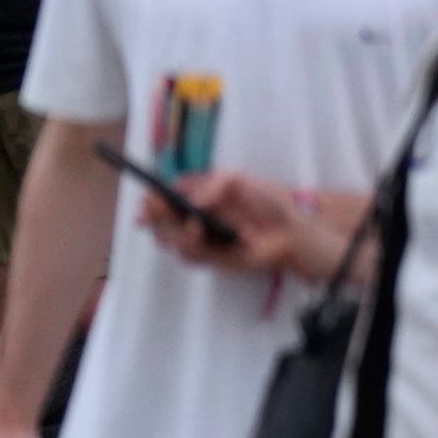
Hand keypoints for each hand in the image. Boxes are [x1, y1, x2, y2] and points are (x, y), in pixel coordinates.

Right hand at [148, 170, 324, 277]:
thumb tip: (192, 202)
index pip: (167, 198)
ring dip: (175, 233)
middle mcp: (196, 218)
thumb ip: (213, 184)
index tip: (147, 199)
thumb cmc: (268, 201)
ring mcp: (202, 239)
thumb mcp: (239, 180)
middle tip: (158, 211)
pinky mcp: (210, 257)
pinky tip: (204, 235)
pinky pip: (191, 255)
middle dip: (156, 217)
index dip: (153, 200)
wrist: (291, 230)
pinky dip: (194, 245)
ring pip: (171, 240)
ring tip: (193, 225)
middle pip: (161, 221)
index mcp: (200, 197)